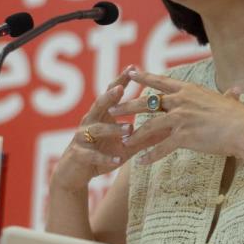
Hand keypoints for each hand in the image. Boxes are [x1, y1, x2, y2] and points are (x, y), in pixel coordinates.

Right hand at [51, 67, 136, 188]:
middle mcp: (89, 122)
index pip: (111, 94)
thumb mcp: (124, 146)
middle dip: (110, 96)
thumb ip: (144, 137)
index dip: (120, 81)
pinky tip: (116, 160)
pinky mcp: (79, 155)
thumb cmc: (100, 155)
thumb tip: (168, 129)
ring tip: (129, 129)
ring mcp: (81, 138)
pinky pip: (92, 155)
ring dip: (113, 128)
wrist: (74, 174)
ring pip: (96, 129)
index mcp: (100, 115)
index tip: (132, 68)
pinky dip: (104, 158)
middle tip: (121, 88)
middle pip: (99, 105)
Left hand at [108, 68, 243, 164]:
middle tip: (112, 108)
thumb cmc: (241, 116)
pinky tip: (140, 162)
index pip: (161, 81)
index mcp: (189, 90)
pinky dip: (150, 155)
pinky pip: (161, 147)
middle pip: (147, 102)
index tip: (130, 73)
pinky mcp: (183, 136)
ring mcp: (180, 118)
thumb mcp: (230, 102)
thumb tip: (237, 90)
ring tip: (123, 139)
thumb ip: (228, 96)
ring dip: (134, 134)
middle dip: (127, 105)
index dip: (144, 77)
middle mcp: (181, 101)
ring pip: (149, 125)